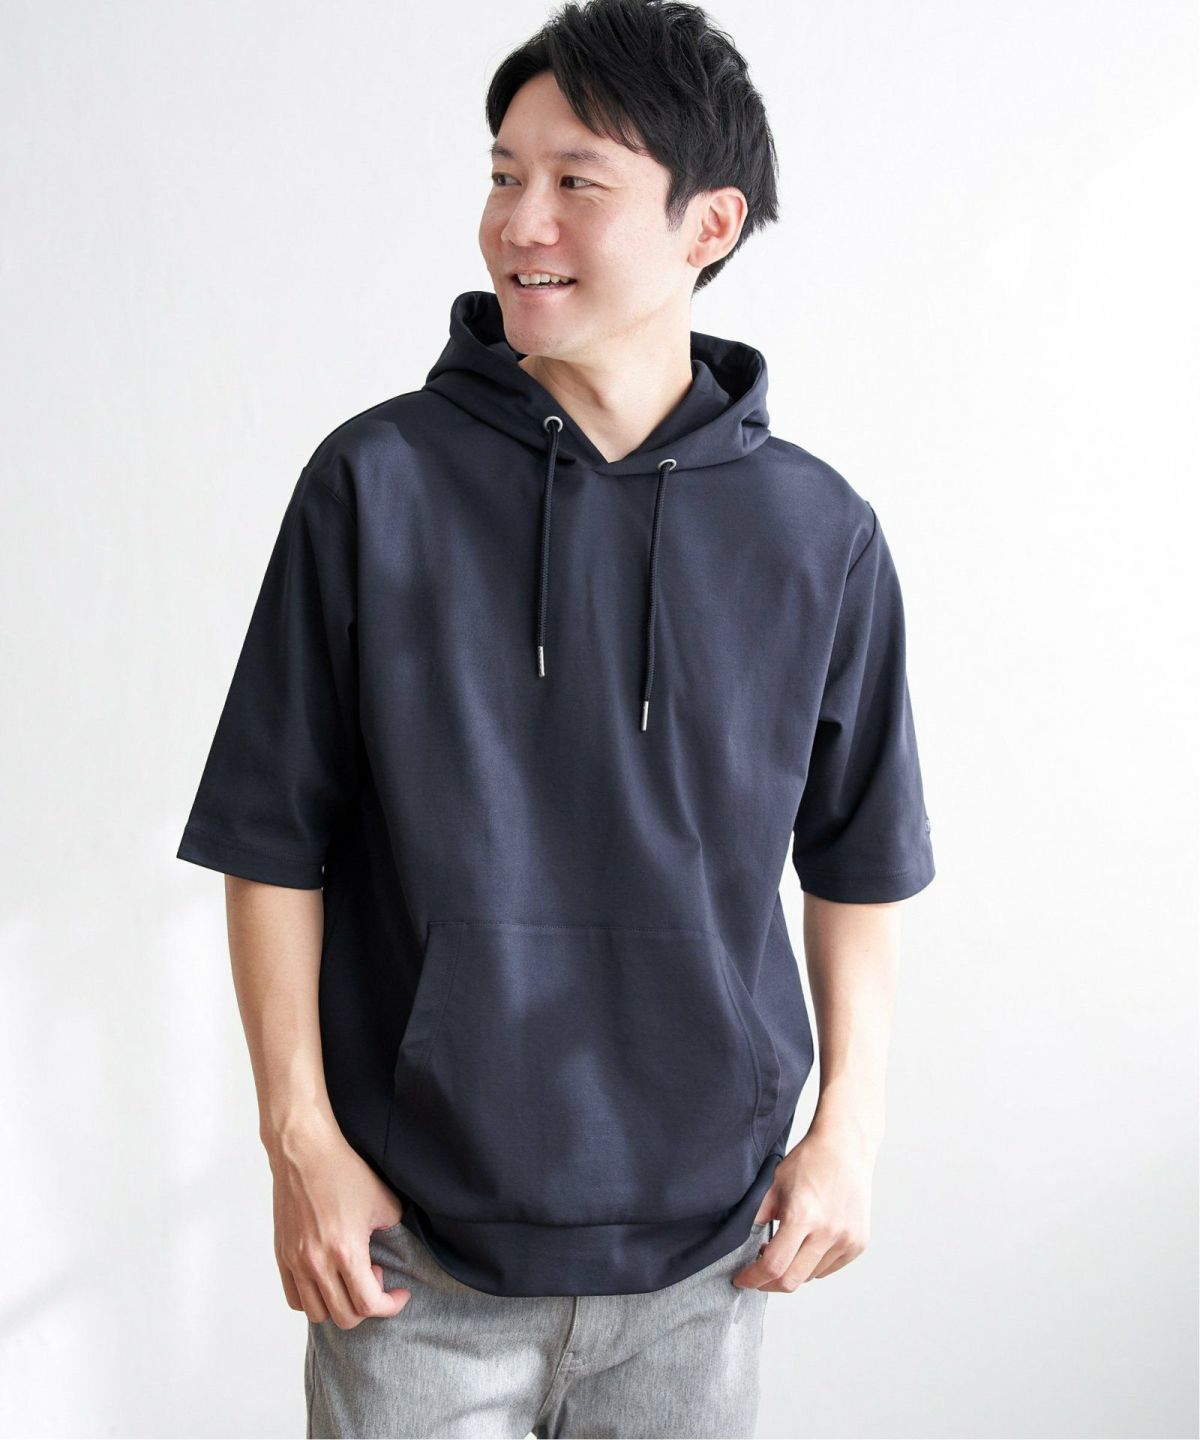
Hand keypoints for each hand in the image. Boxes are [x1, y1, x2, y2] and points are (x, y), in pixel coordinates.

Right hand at [265, 1112, 412, 1326]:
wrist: (304, 1152)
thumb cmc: (343, 1171)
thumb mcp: (383, 1201)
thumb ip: (395, 1232)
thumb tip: (398, 1249)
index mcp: (345, 1251)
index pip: (369, 1305)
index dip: (391, 1306)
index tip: (400, 1294)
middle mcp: (317, 1263)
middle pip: (344, 1317)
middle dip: (367, 1306)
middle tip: (375, 1276)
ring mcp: (295, 1262)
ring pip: (318, 1313)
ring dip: (339, 1304)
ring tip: (349, 1274)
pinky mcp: (282, 1256)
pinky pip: (295, 1299)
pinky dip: (314, 1299)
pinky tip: (328, 1276)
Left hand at [732, 1122, 876, 1291]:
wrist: (845, 1148)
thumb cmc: (808, 1162)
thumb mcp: (773, 1183)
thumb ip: (756, 1214)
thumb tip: (738, 1242)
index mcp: (803, 1216)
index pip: (773, 1265)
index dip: (753, 1278)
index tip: (742, 1279)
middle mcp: (828, 1232)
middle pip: (792, 1280)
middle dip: (769, 1284)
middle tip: (758, 1275)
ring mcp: (847, 1240)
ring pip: (811, 1276)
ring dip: (792, 1271)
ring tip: (783, 1250)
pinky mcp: (858, 1244)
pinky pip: (828, 1269)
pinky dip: (812, 1265)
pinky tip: (805, 1246)